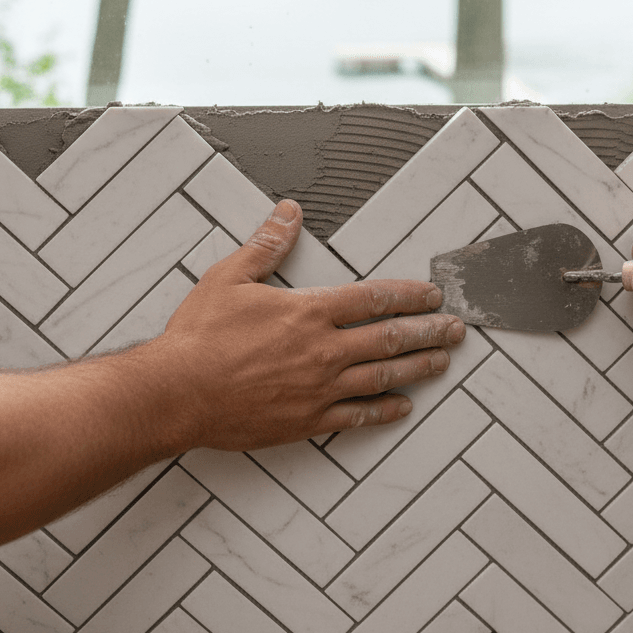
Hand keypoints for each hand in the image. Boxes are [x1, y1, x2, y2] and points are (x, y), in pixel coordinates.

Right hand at [151, 199, 464, 450]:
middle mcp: (323, 350)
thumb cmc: (199, 338)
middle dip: (429, 331)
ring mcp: (319, 389)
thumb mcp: (228, 278)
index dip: (410, 295)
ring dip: (418, 367)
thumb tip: (288, 212)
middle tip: (456, 329)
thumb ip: (266, 245)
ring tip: (442, 362)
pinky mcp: (307, 421)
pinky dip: (384, 411)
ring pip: (383, 377)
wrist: (176, 393)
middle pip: (390, 338)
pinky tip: (402, 407)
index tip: (432, 294)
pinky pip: (357, 417)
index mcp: (308, 312)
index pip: (374, 298)